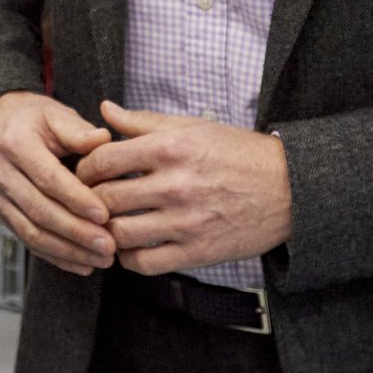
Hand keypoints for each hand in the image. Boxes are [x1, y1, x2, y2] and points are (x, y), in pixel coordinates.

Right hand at [0, 91, 113, 275]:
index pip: (47, 177)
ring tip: (102, 258)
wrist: (0, 125)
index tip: (104, 214)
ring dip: (69, 251)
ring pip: (32, 233)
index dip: (76, 198)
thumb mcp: (57, 114)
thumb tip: (103, 140)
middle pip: (39, 210)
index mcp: (16, 144)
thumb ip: (79, 130)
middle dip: (76, 232)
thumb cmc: (35, 120)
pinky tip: (84, 265)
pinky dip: (57, 257)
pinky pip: (28, 242)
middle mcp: (2, 173)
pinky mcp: (2, 215)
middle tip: (109, 245)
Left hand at [76, 102, 292, 276]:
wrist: (289, 188)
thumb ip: (142, 121)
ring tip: (108, 225)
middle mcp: (175, 185)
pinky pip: (145, 264)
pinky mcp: (197, 252)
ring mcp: (186, 222)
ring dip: (107, 231)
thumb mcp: (191, 127)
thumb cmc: (237, 153)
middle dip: (89, 201)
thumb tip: (104, 109)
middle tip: (88, 202)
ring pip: (120, 234)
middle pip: (106, 199)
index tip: (84, 174)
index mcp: (170, 148)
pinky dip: (130, 259)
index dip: (84, 168)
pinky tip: (131, 247)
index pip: (103, 160)